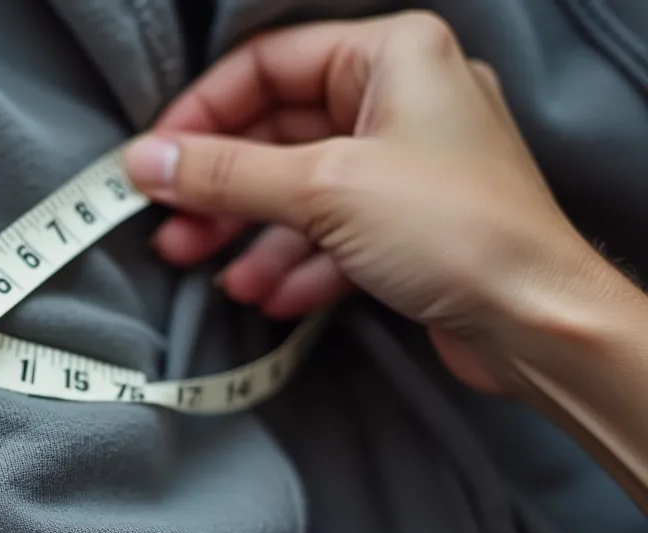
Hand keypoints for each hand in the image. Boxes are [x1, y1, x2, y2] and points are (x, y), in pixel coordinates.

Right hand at [123, 10, 634, 395]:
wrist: (539, 324)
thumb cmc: (456, 231)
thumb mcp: (324, 190)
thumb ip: (226, 174)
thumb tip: (145, 162)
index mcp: (390, 56)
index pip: (266, 66)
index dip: (201, 114)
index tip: (153, 164)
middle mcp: (399, 99)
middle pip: (276, 133)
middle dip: (221, 190)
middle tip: (171, 231)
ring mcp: (403, 165)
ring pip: (298, 190)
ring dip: (250, 237)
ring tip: (212, 277)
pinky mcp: (406, 224)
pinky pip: (329, 232)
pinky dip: (294, 262)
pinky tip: (270, 297)